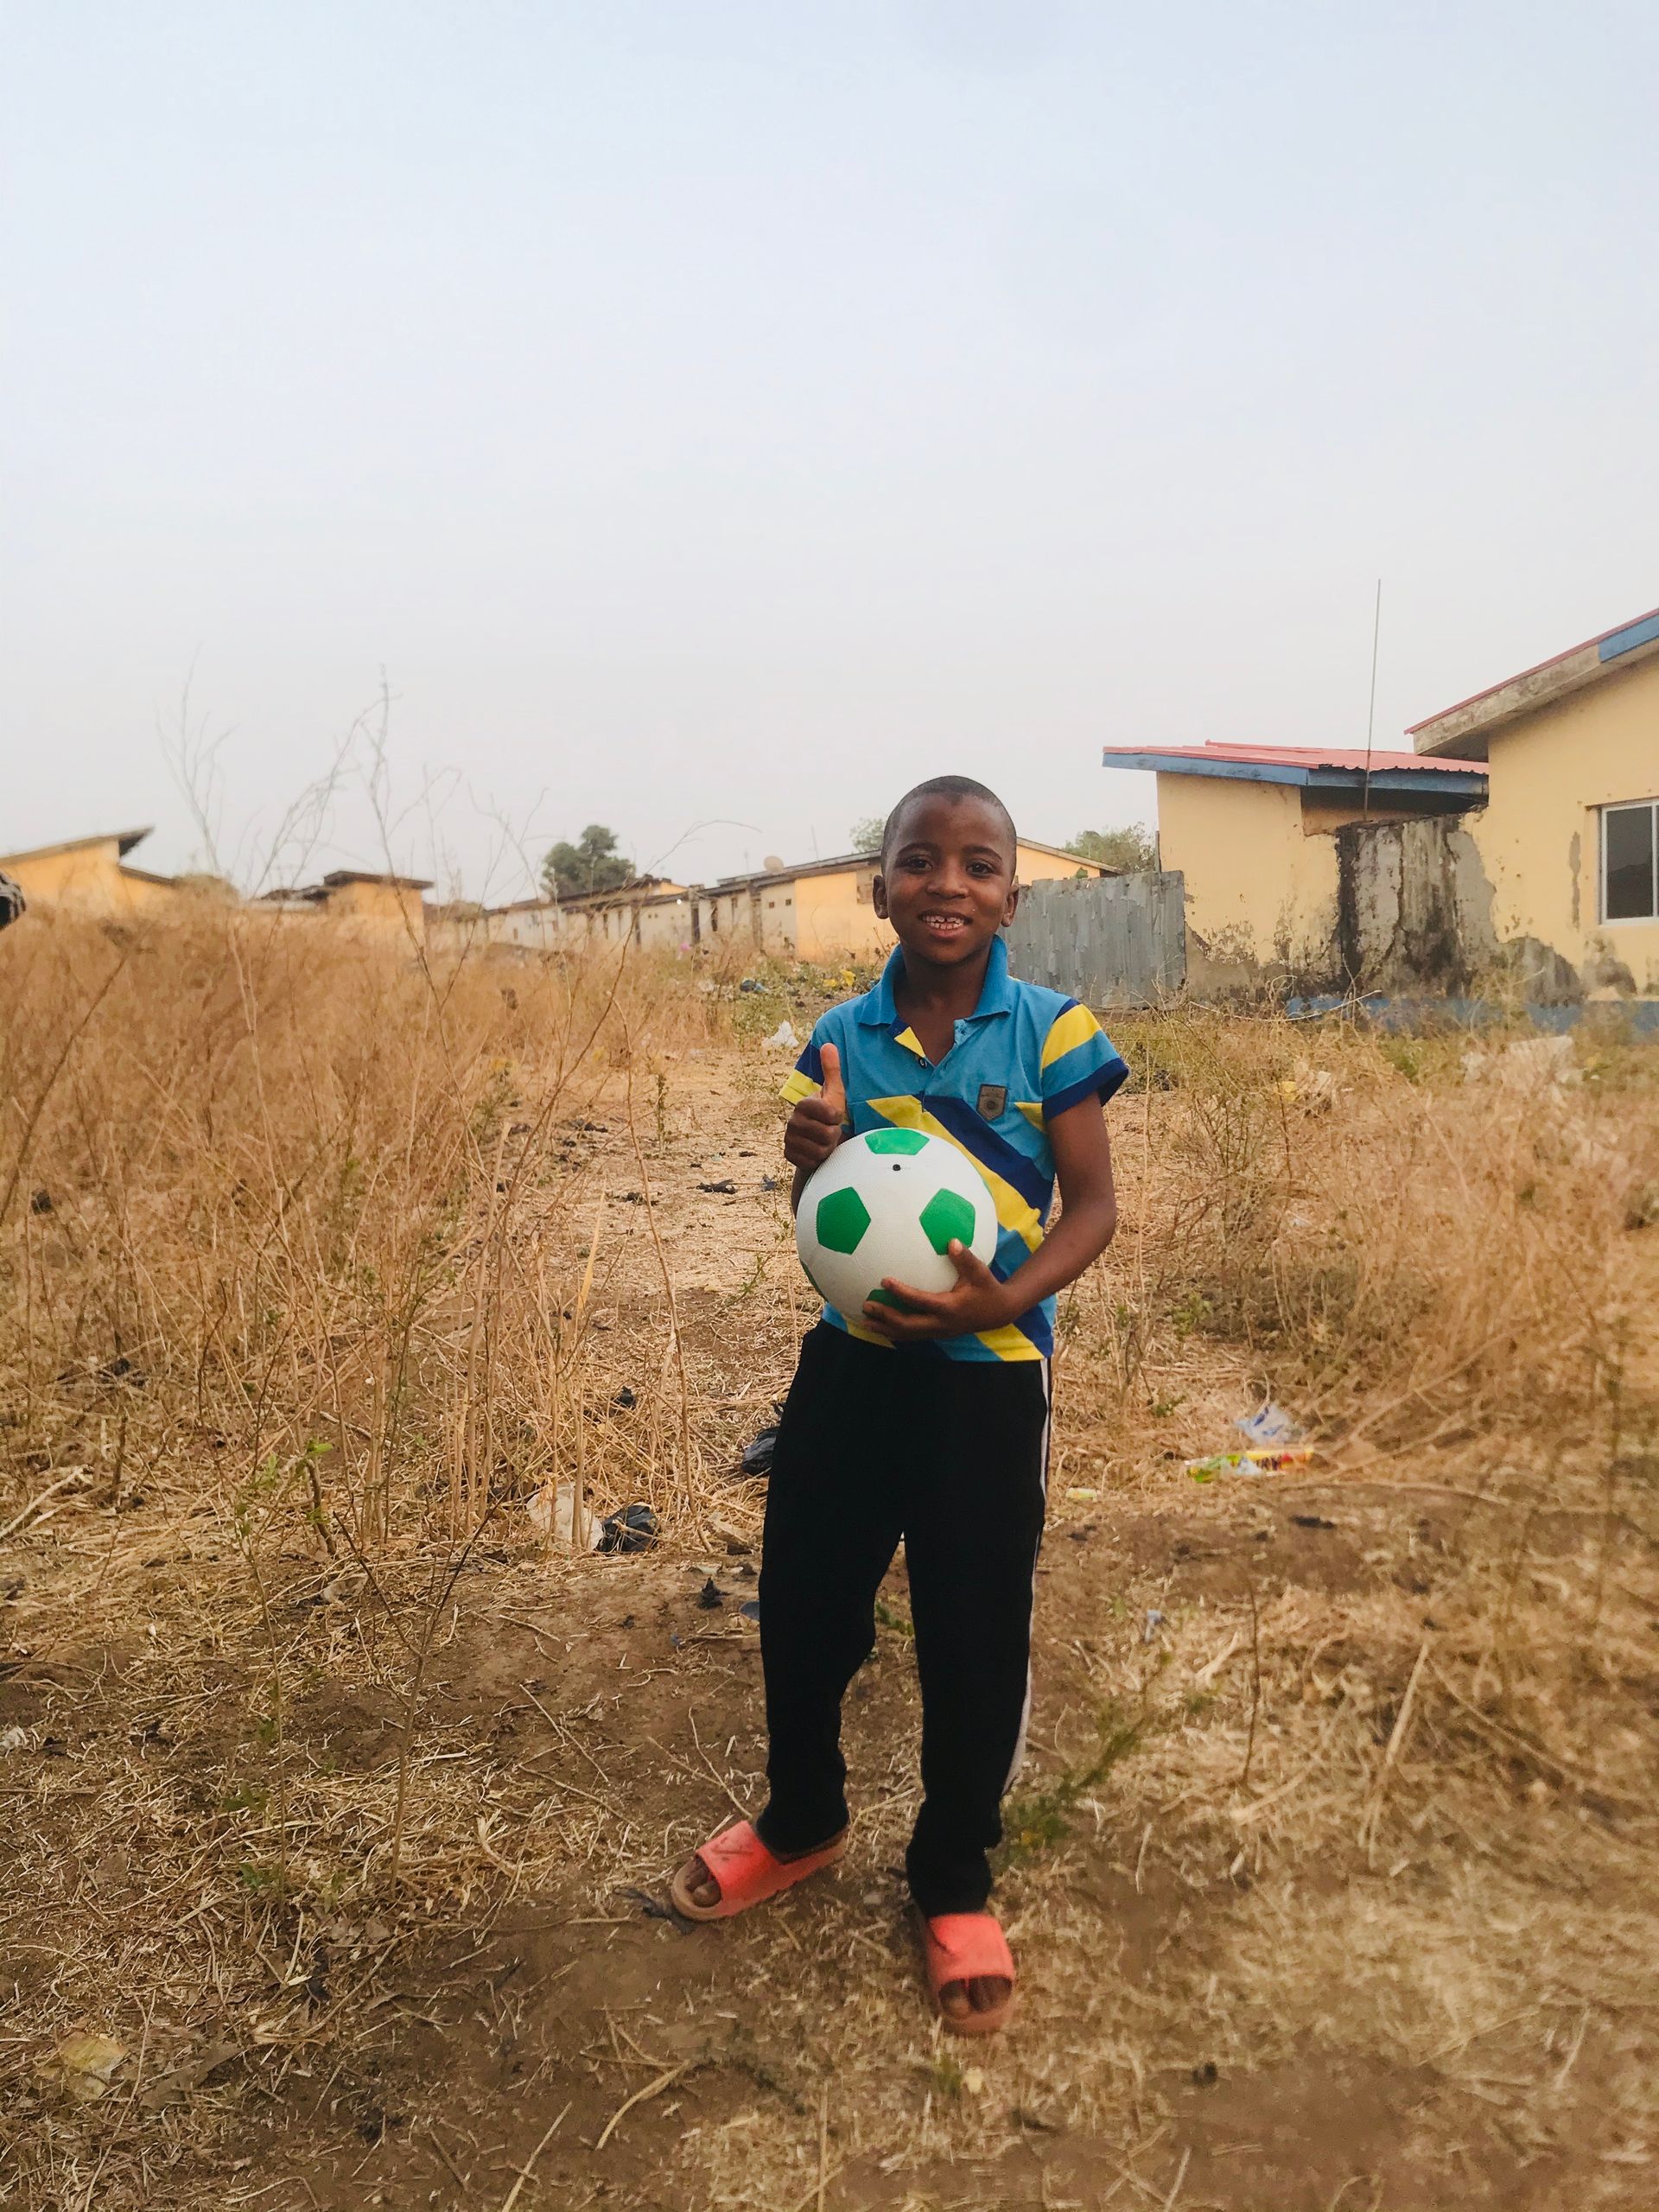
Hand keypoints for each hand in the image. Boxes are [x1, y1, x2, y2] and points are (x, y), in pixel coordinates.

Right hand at [784, 1041, 847, 1171]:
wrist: (814, 1140)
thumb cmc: (828, 1115)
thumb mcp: (834, 1093)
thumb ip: (832, 1070)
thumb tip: (829, 1045)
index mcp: (803, 1104)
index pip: (829, 1113)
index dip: (836, 1117)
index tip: (834, 1116)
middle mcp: (792, 1121)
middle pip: (826, 1134)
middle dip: (833, 1135)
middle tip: (830, 1131)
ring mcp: (789, 1139)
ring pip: (820, 1150)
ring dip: (827, 1148)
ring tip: (825, 1142)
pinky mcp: (790, 1156)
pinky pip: (811, 1162)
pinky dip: (818, 1160)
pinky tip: (816, 1152)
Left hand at [861, 1240, 1014, 1342]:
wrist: (998, 1313)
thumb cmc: (987, 1288)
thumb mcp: (981, 1272)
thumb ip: (966, 1258)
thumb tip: (952, 1241)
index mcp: (949, 1308)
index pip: (921, 1301)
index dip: (902, 1293)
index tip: (884, 1280)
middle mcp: (941, 1324)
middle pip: (908, 1326)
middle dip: (886, 1317)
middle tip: (866, 1305)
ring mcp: (938, 1331)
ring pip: (907, 1335)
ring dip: (884, 1329)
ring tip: (862, 1322)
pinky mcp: (936, 1333)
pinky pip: (911, 1335)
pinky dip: (894, 1331)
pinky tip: (878, 1326)